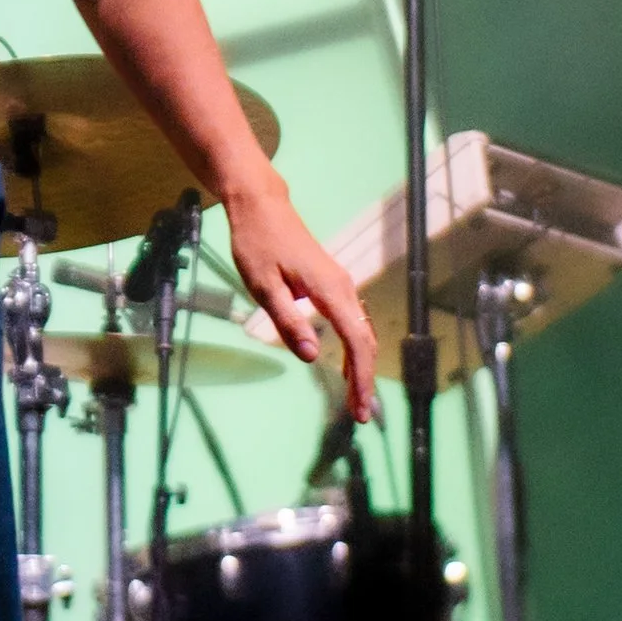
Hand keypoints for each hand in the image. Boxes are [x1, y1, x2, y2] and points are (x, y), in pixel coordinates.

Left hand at [224, 180, 377, 420]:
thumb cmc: (257, 243)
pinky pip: (351, 323)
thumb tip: (310, 356)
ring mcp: (340, 285)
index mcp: (329, 290)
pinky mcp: (332, 285)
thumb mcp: (263, 286)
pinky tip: (346, 369)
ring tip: (354, 400)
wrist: (261, 206)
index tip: (360, 408)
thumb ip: (287, 321)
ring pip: (361, 333)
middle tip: (360, 415)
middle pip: (365, 341)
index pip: (357, 342)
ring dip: (360, 367)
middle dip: (365, 379)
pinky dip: (353, 349)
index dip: (361, 378)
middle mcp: (343, 288)